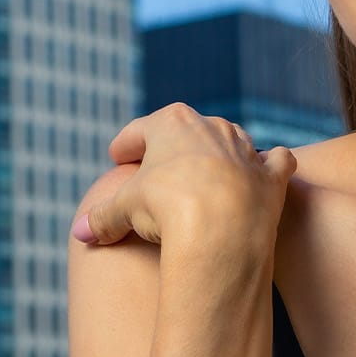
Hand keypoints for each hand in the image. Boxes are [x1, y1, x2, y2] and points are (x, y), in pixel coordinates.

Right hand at [71, 104, 295, 252]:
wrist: (223, 225)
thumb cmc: (167, 207)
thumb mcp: (124, 210)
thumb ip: (102, 217)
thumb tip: (80, 233)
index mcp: (172, 123)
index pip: (140, 131)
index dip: (126, 145)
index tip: (117, 156)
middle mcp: (212, 126)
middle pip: (185, 134)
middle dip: (171, 149)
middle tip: (158, 166)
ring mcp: (245, 149)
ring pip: (229, 141)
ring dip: (218, 154)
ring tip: (206, 173)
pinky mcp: (272, 176)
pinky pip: (275, 162)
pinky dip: (269, 165)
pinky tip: (265, 169)